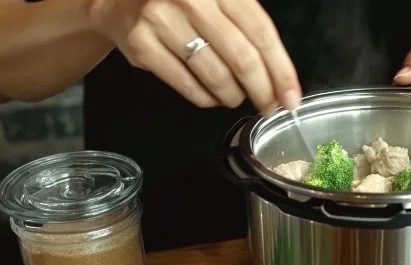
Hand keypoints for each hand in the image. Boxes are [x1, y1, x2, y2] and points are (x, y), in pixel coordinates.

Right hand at [87, 0, 301, 112]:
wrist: (119, 0)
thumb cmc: (181, 1)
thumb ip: (248, 26)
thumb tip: (280, 76)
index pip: (261, 33)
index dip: (281, 70)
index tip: (291, 97)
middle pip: (242, 59)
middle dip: (263, 91)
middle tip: (269, 106)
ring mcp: (163, 21)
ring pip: (216, 76)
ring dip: (234, 96)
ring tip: (237, 97)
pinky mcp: (143, 46)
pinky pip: (188, 86)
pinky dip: (207, 99)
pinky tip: (213, 97)